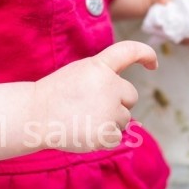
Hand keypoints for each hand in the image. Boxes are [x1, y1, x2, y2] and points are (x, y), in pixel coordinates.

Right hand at [33, 39, 157, 151]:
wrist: (35, 116)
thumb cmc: (55, 95)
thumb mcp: (79, 74)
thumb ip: (103, 79)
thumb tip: (126, 100)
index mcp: (99, 66)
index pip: (129, 51)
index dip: (146, 55)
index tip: (153, 63)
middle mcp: (109, 85)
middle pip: (131, 96)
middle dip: (118, 103)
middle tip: (92, 106)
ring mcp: (109, 110)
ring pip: (125, 119)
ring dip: (110, 121)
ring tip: (83, 118)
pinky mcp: (106, 132)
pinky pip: (117, 136)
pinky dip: (104, 137)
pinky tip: (84, 131)